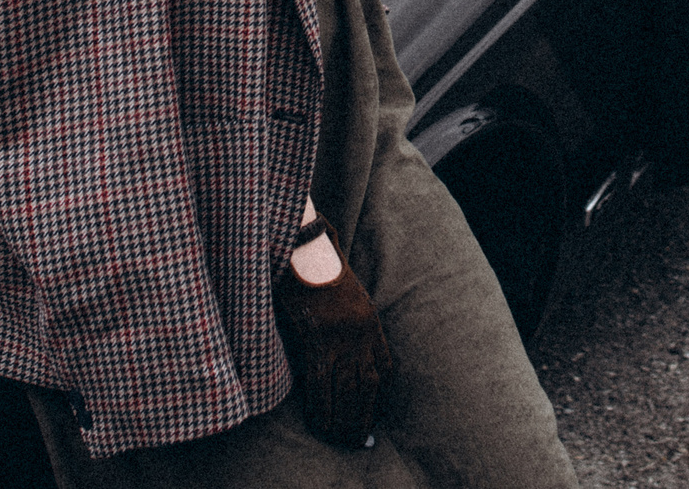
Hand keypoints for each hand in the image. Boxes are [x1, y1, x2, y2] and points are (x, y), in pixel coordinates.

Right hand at [274, 202, 392, 446]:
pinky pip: (321, 384)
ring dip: (345, 420)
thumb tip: (337, 344)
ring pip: (348, 390)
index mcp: (369, 319)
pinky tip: (320, 425)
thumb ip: (346, 318)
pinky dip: (321, 408)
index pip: (385, 367)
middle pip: (368, 385)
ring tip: (340, 440)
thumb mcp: (342, 292)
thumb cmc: (316, 266)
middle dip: (364, 416)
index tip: (375, 413)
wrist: (303, 247)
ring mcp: (341, 337)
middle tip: (359, 441)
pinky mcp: (318, 340)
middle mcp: (361, 332)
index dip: (382, 396)